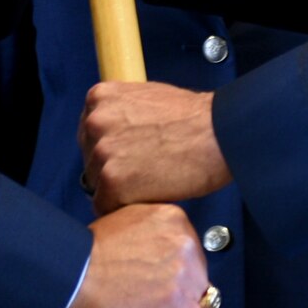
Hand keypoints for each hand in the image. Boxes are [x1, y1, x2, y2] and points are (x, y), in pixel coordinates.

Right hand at [61, 202, 212, 307]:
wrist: (72, 273)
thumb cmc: (87, 252)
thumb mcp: (128, 222)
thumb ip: (153, 234)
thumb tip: (162, 255)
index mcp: (172, 217)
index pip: (191, 248)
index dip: (178, 267)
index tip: (163, 278)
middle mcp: (183, 240)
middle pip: (199, 273)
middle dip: (182, 288)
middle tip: (156, 297)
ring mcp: (182, 272)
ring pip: (202, 299)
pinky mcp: (175, 302)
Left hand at [81, 82, 231, 214]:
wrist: (218, 134)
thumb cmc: (193, 119)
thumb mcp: (146, 98)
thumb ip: (122, 113)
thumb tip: (111, 132)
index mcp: (100, 98)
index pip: (89, 133)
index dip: (110, 149)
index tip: (126, 156)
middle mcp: (95, 122)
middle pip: (90, 159)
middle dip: (112, 169)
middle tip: (141, 172)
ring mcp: (102, 152)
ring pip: (96, 184)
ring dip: (118, 190)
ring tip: (148, 185)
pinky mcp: (113, 182)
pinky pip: (105, 206)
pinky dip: (123, 209)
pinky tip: (146, 199)